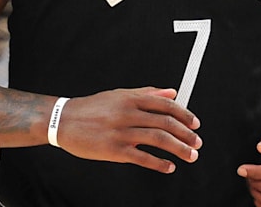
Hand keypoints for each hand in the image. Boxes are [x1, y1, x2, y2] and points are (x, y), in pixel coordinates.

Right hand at [55, 87, 201, 173]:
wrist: (63, 120)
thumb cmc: (91, 108)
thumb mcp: (118, 94)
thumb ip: (146, 93)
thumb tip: (171, 93)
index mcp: (130, 98)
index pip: (165, 105)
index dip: (184, 114)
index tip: (195, 124)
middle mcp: (128, 113)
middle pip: (165, 123)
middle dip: (186, 134)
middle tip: (197, 142)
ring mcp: (121, 132)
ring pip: (158, 139)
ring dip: (179, 149)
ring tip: (190, 156)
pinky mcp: (114, 149)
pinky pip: (142, 157)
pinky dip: (159, 163)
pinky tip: (168, 167)